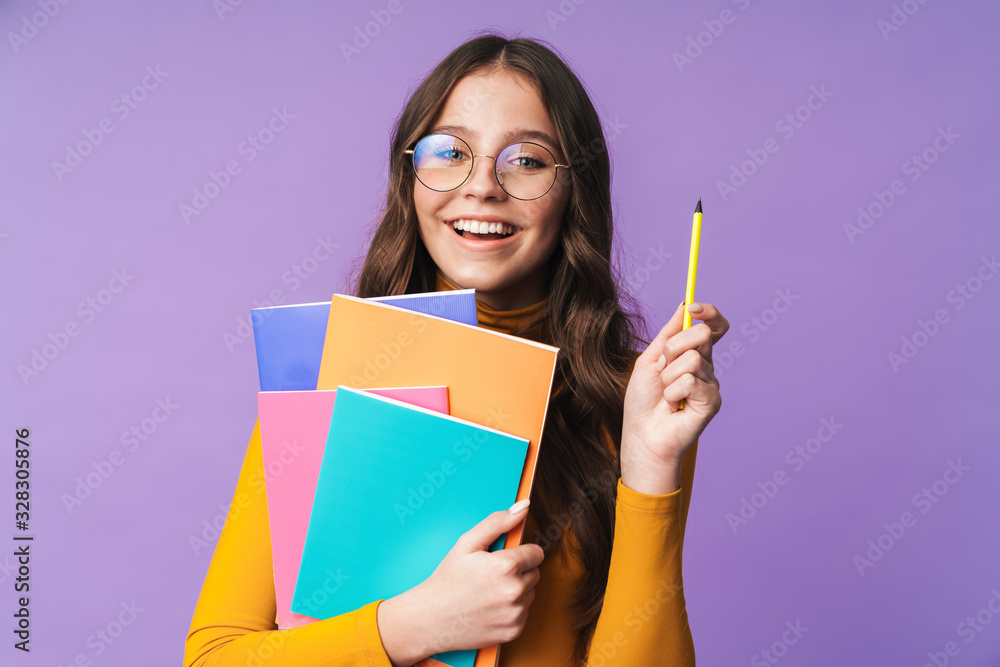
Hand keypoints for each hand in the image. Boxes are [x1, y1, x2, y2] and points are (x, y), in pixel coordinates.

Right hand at [376, 501, 543, 663]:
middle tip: (492, 575)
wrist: (431, 619)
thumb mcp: (468, 543)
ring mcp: (515, 613)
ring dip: (517, 590)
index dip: (521, 553)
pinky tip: (490, 607)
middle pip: (535, 573)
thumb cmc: (448, 578)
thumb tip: (524, 506)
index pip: (537, 553)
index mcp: (506, 566)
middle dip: (519, 571)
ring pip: (530, 593)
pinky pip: (524, 613)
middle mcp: (515, 591)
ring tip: (489, 591)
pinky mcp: (514, 631)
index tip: (505, 557)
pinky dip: (512, 610)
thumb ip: (498, 522)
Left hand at [620, 301, 727, 495]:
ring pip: (693, 359)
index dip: (708, 313)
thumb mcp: (650, 359)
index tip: (694, 307)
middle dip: (674, 348)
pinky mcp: (713, 401)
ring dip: (669, 376)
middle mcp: (706, 366)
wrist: (642, 433)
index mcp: (692, 354)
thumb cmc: (643, 401)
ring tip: (665, 394)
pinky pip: (691, 381)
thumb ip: (668, 333)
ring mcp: (711, 384)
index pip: (712, 326)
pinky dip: (674, 393)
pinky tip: (674, 406)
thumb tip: (684, 305)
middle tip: (662, 370)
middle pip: (702, 335)